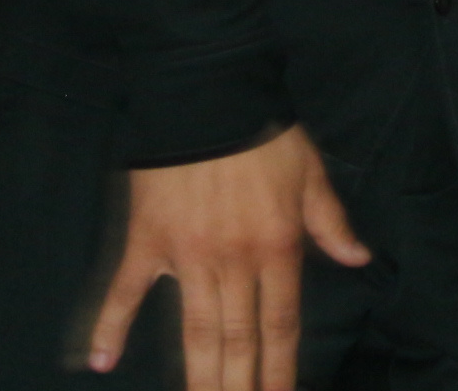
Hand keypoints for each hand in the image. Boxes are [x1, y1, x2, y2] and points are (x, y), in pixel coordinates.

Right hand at [88, 126, 368, 389]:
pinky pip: (124, 290)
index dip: (280, 372)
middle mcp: (233, 261)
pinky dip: (110, 325)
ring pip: (193, 331)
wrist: (206, 95)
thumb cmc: (264, 134)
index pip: (280, 326)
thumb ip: (330, 222)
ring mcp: (186, 257)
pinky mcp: (147, 242)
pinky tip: (100, 362)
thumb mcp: (311, 174)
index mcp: (276, 247)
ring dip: (198, 377)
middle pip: (237, 341)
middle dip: (239, 388)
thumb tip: (357, 258)